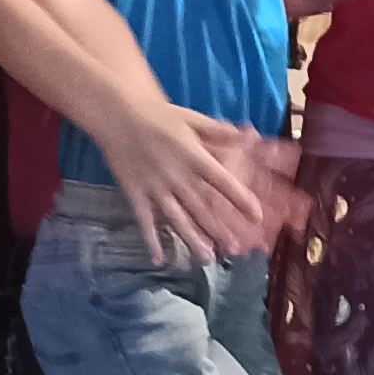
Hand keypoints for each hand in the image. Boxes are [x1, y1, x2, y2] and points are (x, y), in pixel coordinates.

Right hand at [100, 100, 284, 264]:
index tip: (256, 216)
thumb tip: (250, 135)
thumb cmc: (159, 115)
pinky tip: (158, 259)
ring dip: (192, 239)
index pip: (223, 182)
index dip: (240, 199)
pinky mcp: (135, 194)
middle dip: (219, 229)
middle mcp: (176, 176)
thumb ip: (220, 131)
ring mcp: (155, 188)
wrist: (118, 115)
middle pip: (202, 207)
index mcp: (194, 157)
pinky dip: (151, 240)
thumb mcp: (193, 118)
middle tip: (235, 249)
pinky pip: (145, 221)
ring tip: (206, 258)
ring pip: (177, 219)